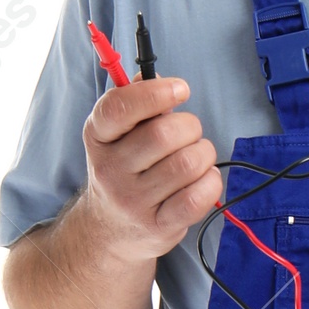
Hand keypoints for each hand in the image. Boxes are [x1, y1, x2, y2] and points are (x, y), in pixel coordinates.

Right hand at [81, 74, 221, 262]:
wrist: (109, 230)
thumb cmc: (124, 169)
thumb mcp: (117, 133)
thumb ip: (137, 102)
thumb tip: (158, 77)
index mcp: (97, 136)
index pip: (120, 107)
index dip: (156, 93)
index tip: (180, 89)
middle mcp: (110, 169)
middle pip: (164, 134)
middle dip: (190, 126)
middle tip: (190, 132)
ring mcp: (132, 201)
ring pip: (187, 163)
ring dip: (204, 153)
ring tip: (197, 156)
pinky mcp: (157, 226)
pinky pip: (197, 197)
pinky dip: (210, 182)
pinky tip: (203, 179)